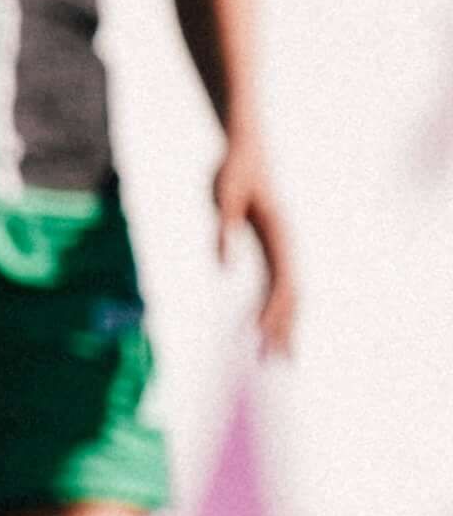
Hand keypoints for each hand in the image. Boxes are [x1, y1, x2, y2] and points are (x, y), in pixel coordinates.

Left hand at [215, 137, 298, 357]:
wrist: (246, 151)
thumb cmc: (232, 173)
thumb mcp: (222, 199)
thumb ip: (222, 232)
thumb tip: (223, 269)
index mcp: (279, 237)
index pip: (282, 284)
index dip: (274, 312)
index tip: (263, 337)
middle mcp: (287, 246)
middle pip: (292, 296)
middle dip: (285, 330)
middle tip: (276, 364)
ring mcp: (282, 249)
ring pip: (288, 294)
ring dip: (284, 325)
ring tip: (278, 359)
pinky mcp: (271, 248)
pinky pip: (275, 285)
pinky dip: (271, 309)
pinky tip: (258, 328)